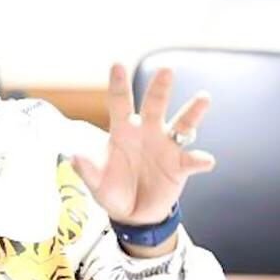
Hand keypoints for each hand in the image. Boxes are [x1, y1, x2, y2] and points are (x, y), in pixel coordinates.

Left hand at [72, 64, 215, 227]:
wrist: (133, 215)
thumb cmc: (112, 190)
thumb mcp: (96, 183)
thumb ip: (87, 170)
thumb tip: (74, 156)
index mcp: (123, 130)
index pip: (120, 102)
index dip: (119, 84)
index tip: (117, 64)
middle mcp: (147, 131)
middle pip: (154, 104)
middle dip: (160, 88)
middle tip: (166, 70)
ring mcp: (166, 147)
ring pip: (182, 125)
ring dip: (192, 112)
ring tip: (203, 98)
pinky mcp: (180, 166)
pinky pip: (192, 160)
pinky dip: (199, 160)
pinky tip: (205, 161)